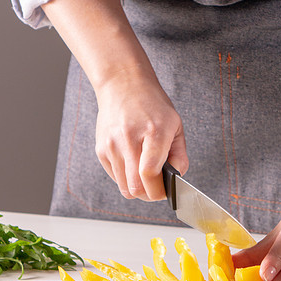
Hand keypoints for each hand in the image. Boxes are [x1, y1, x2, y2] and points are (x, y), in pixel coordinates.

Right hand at [95, 67, 188, 200]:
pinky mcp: (101, 151)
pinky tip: (133, 164)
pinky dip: (126, 179)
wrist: (123, 86)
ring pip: (124, 187)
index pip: (150, 174)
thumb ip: (179, 155)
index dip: (158, 191)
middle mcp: (128, 139)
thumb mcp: (175, 125)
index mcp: (152, 132)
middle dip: (149, 195)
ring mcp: (111, 145)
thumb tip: (176, 180)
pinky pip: (115, 178)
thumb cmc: (152, 105)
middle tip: (157, 187)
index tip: (165, 191)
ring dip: (138, 188)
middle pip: (136, 187)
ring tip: (146, 175)